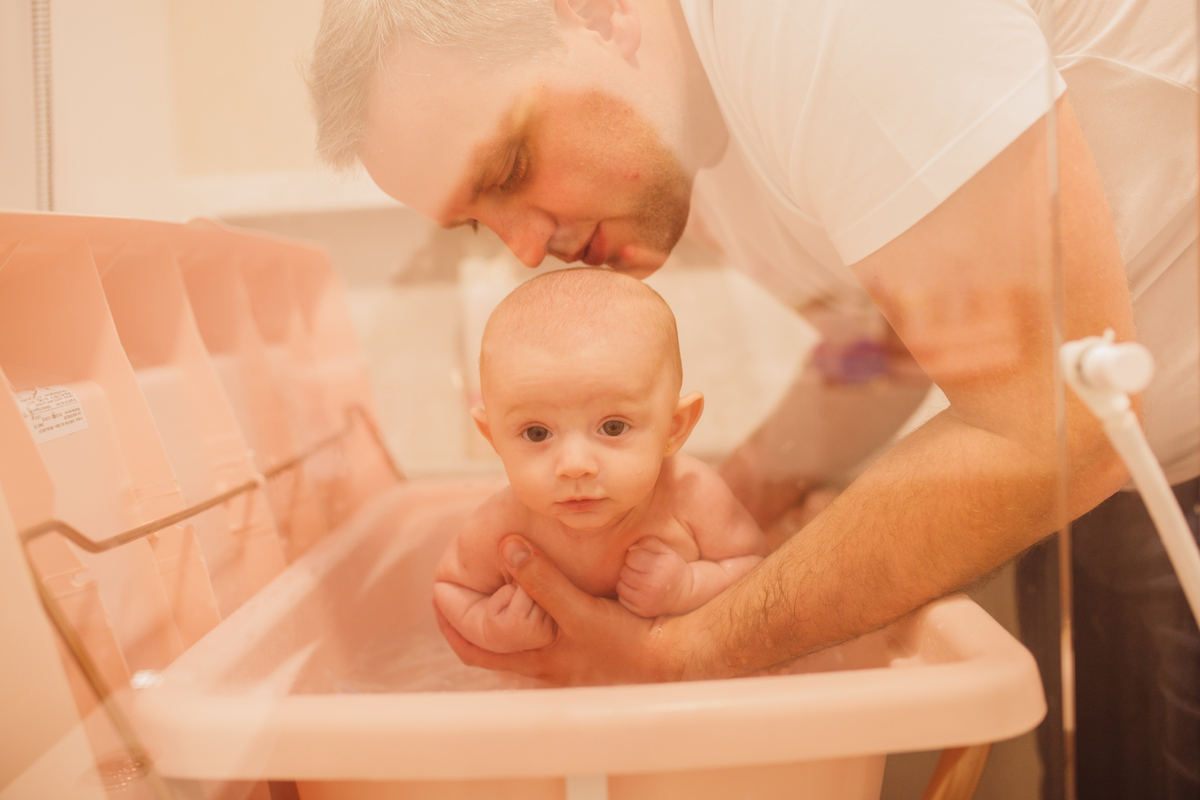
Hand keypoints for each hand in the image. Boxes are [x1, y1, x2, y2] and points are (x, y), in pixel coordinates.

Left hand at [435, 535, 702, 684]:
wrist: (677, 658)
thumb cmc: (629, 641)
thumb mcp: (579, 611)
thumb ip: (541, 580)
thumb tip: (506, 547)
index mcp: (536, 661)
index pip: (474, 649)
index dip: (451, 623)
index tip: (438, 595)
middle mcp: (547, 667)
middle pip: (491, 647)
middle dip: (471, 618)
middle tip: (457, 587)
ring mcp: (568, 661)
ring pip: (519, 639)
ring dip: (505, 613)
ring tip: (497, 581)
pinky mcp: (590, 649)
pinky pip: (548, 630)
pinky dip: (536, 611)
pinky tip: (546, 589)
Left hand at [617, 536, 691, 616]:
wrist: (684, 595)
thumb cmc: (671, 568)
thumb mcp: (666, 551)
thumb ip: (648, 542)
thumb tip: (629, 549)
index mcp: (660, 567)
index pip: (631, 557)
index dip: (635, 556)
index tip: (643, 560)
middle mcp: (653, 585)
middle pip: (624, 571)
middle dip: (630, 568)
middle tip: (642, 571)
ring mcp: (646, 600)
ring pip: (620, 585)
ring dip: (627, 581)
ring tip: (639, 580)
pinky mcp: (641, 611)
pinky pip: (622, 598)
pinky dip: (626, 593)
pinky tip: (638, 591)